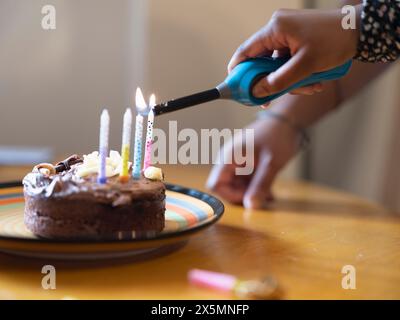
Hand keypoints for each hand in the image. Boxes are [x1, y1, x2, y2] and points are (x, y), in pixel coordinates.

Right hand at [207, 115, 300, 208]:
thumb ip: (260, 185)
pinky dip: (255, 186)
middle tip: (263, 198)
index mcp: (229, 157)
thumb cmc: (278, 137)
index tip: (249, 197)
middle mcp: (229, 159)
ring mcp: (236, 160)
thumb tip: (250, 207)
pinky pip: (244, 179)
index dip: (230, 195)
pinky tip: (269, 190)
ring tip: (269, 195)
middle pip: (225, 186)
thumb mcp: (271, 164)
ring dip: (250, 192)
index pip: (215, 184)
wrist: (289, 119)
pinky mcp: (245, 162)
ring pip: (236, 185)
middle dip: (242, 195)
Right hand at [228, 7, 359, 98]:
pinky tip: (311, 81)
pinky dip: (296, 73)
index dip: (238, 70)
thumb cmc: (335, 42)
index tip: (235, 88)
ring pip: (276, 64)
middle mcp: (278, 28)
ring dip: (288, 80)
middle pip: (261, 61)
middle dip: (270, 81)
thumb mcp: (305, 66)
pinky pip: (288, 61)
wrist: (359, 31)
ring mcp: (288, 34)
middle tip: (271, 99)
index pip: (246, 51)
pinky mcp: (296, 39)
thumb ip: (279, 81)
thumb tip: (258, 92)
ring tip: (308, 87)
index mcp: (276, 28)